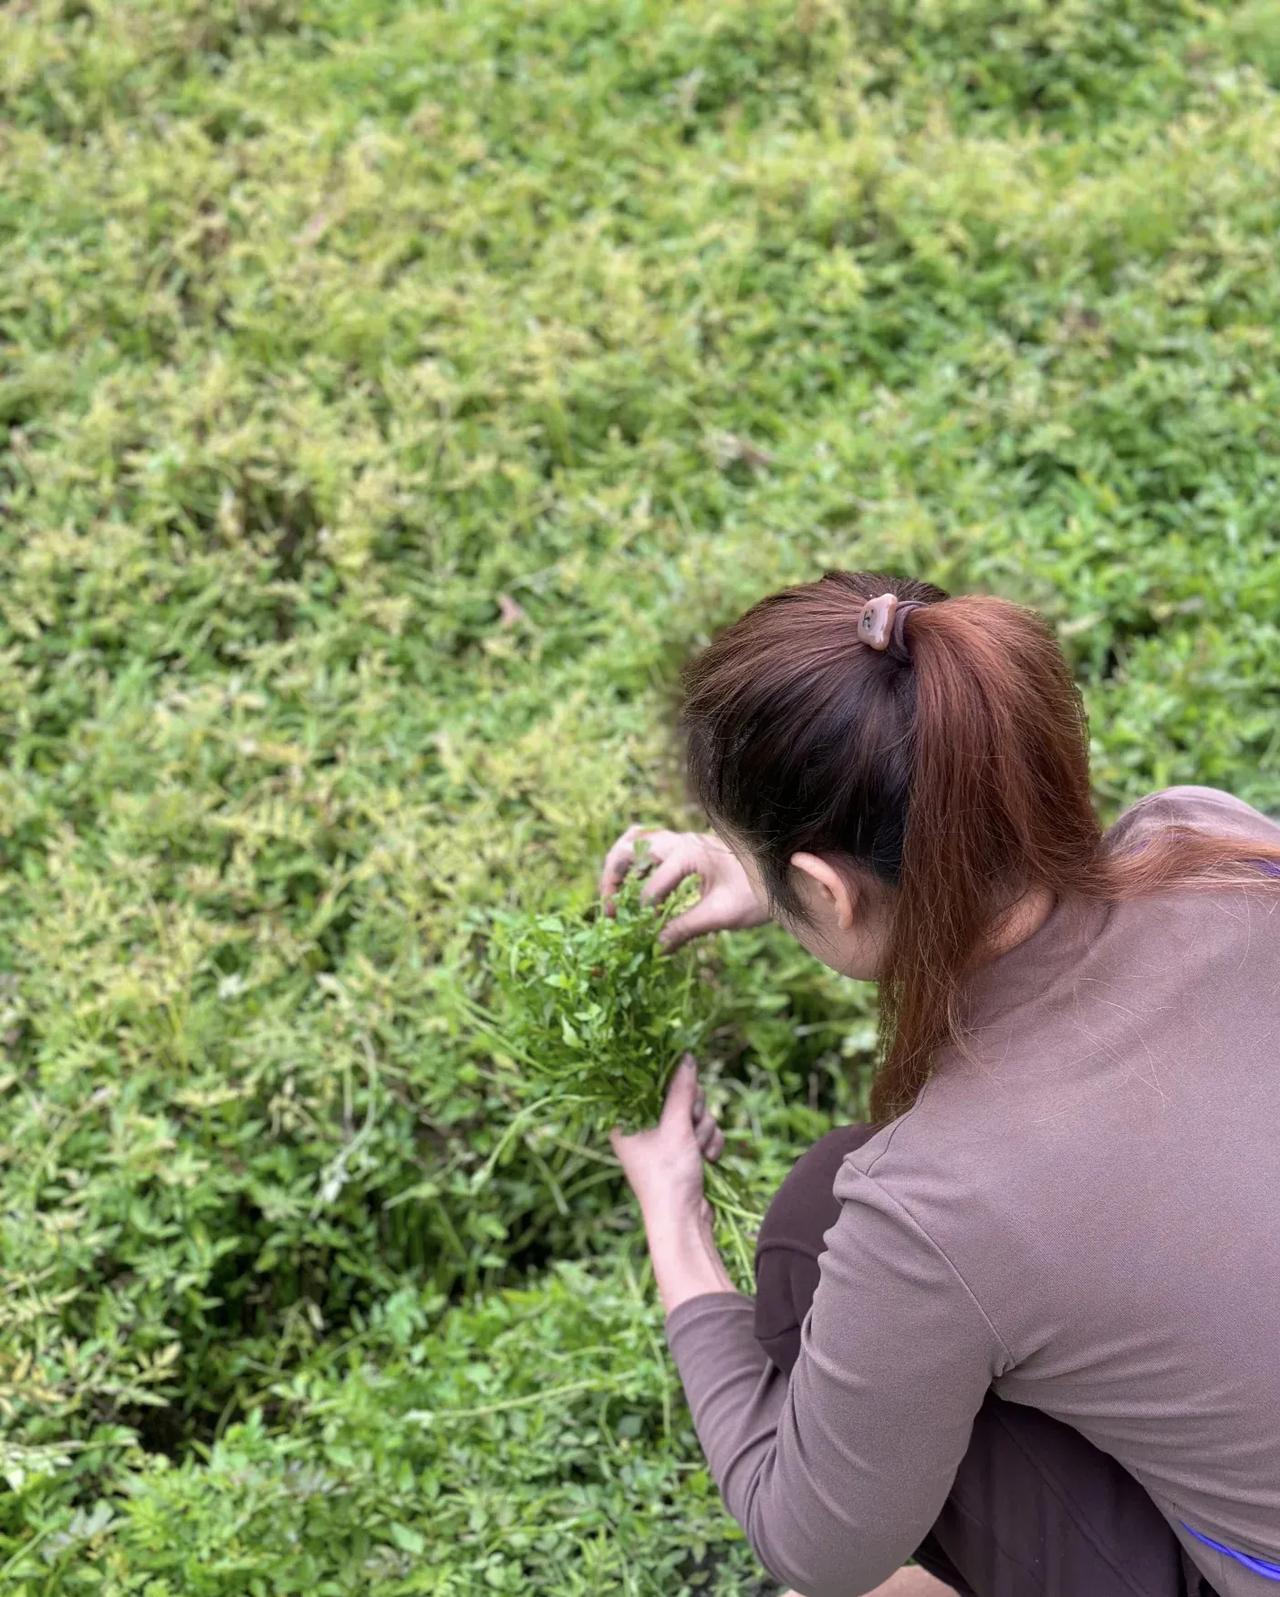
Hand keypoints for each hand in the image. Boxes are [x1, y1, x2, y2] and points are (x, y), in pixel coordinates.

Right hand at [598, 825, 768, 949]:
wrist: (781, 873)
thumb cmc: (756, 893)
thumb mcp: (721, 915)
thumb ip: (685, 929)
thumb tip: (655, 948)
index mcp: (689, 855)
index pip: (650, 888)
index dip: (641, 916)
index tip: (640, 936)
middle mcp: (680, 841)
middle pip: (628, 850)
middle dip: (612, 880)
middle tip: (610, 911)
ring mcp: (681, 839)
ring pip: (633, 841)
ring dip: (618, 867)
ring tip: (614, 897)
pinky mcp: (684, 845)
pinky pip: (647, 844)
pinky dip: (634, 861)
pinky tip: (634, 886)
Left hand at [609, 1054, 724, 1224]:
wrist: (683, 1222)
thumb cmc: (667, 1176)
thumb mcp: (675, 1127)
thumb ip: (681, 1090)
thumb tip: (687, 1057)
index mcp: (627, 1120)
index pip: (648, 1084)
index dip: (670, 1084)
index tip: (682, 1091)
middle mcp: (643, 1127)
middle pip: (677, 1095)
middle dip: (693, 1112)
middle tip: (690, 1127)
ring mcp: (664, 1140)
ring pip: (694, 1112)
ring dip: (704, 1129)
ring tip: (699, 1151)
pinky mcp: (683, 1151)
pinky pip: (703, 1131)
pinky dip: (710, 1142)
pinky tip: (709, 1158)